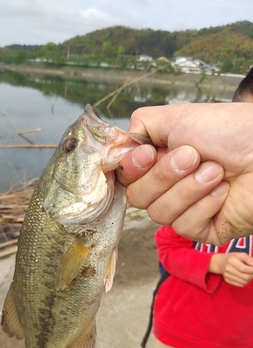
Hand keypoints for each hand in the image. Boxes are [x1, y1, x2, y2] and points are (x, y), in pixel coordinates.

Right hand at [118, 103, 252, 245]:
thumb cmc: (230, 131)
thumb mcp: (176, 118)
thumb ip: (139, 127)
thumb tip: (116, 145)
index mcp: (159, 161)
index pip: (126, 176)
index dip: (132, 169)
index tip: (149, 153)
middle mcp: (168, 187)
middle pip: (137, 198)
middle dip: (164, 176)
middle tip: (194, 156)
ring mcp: (185, 209)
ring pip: (159, 214)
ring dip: (188, 189)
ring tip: (216, 171)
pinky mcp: (203, 229)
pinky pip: (184, 226)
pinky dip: (204, 205)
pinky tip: (223, 192)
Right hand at [209, 253, 252, 286]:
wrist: (220, 263)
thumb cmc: (232, 257)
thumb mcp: (240, 255)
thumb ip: (248, 259)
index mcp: (231, 261)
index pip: (243, 268)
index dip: (252, 270)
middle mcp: (228, 269)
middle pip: (245, 277)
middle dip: (252, 275)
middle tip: (252, 272)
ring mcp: (227, 276)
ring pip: (244, 282)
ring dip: (249, 279)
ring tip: (248, 274)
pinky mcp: (228, 281)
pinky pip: (241, 285)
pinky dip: (245, 282)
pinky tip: (244, 277)